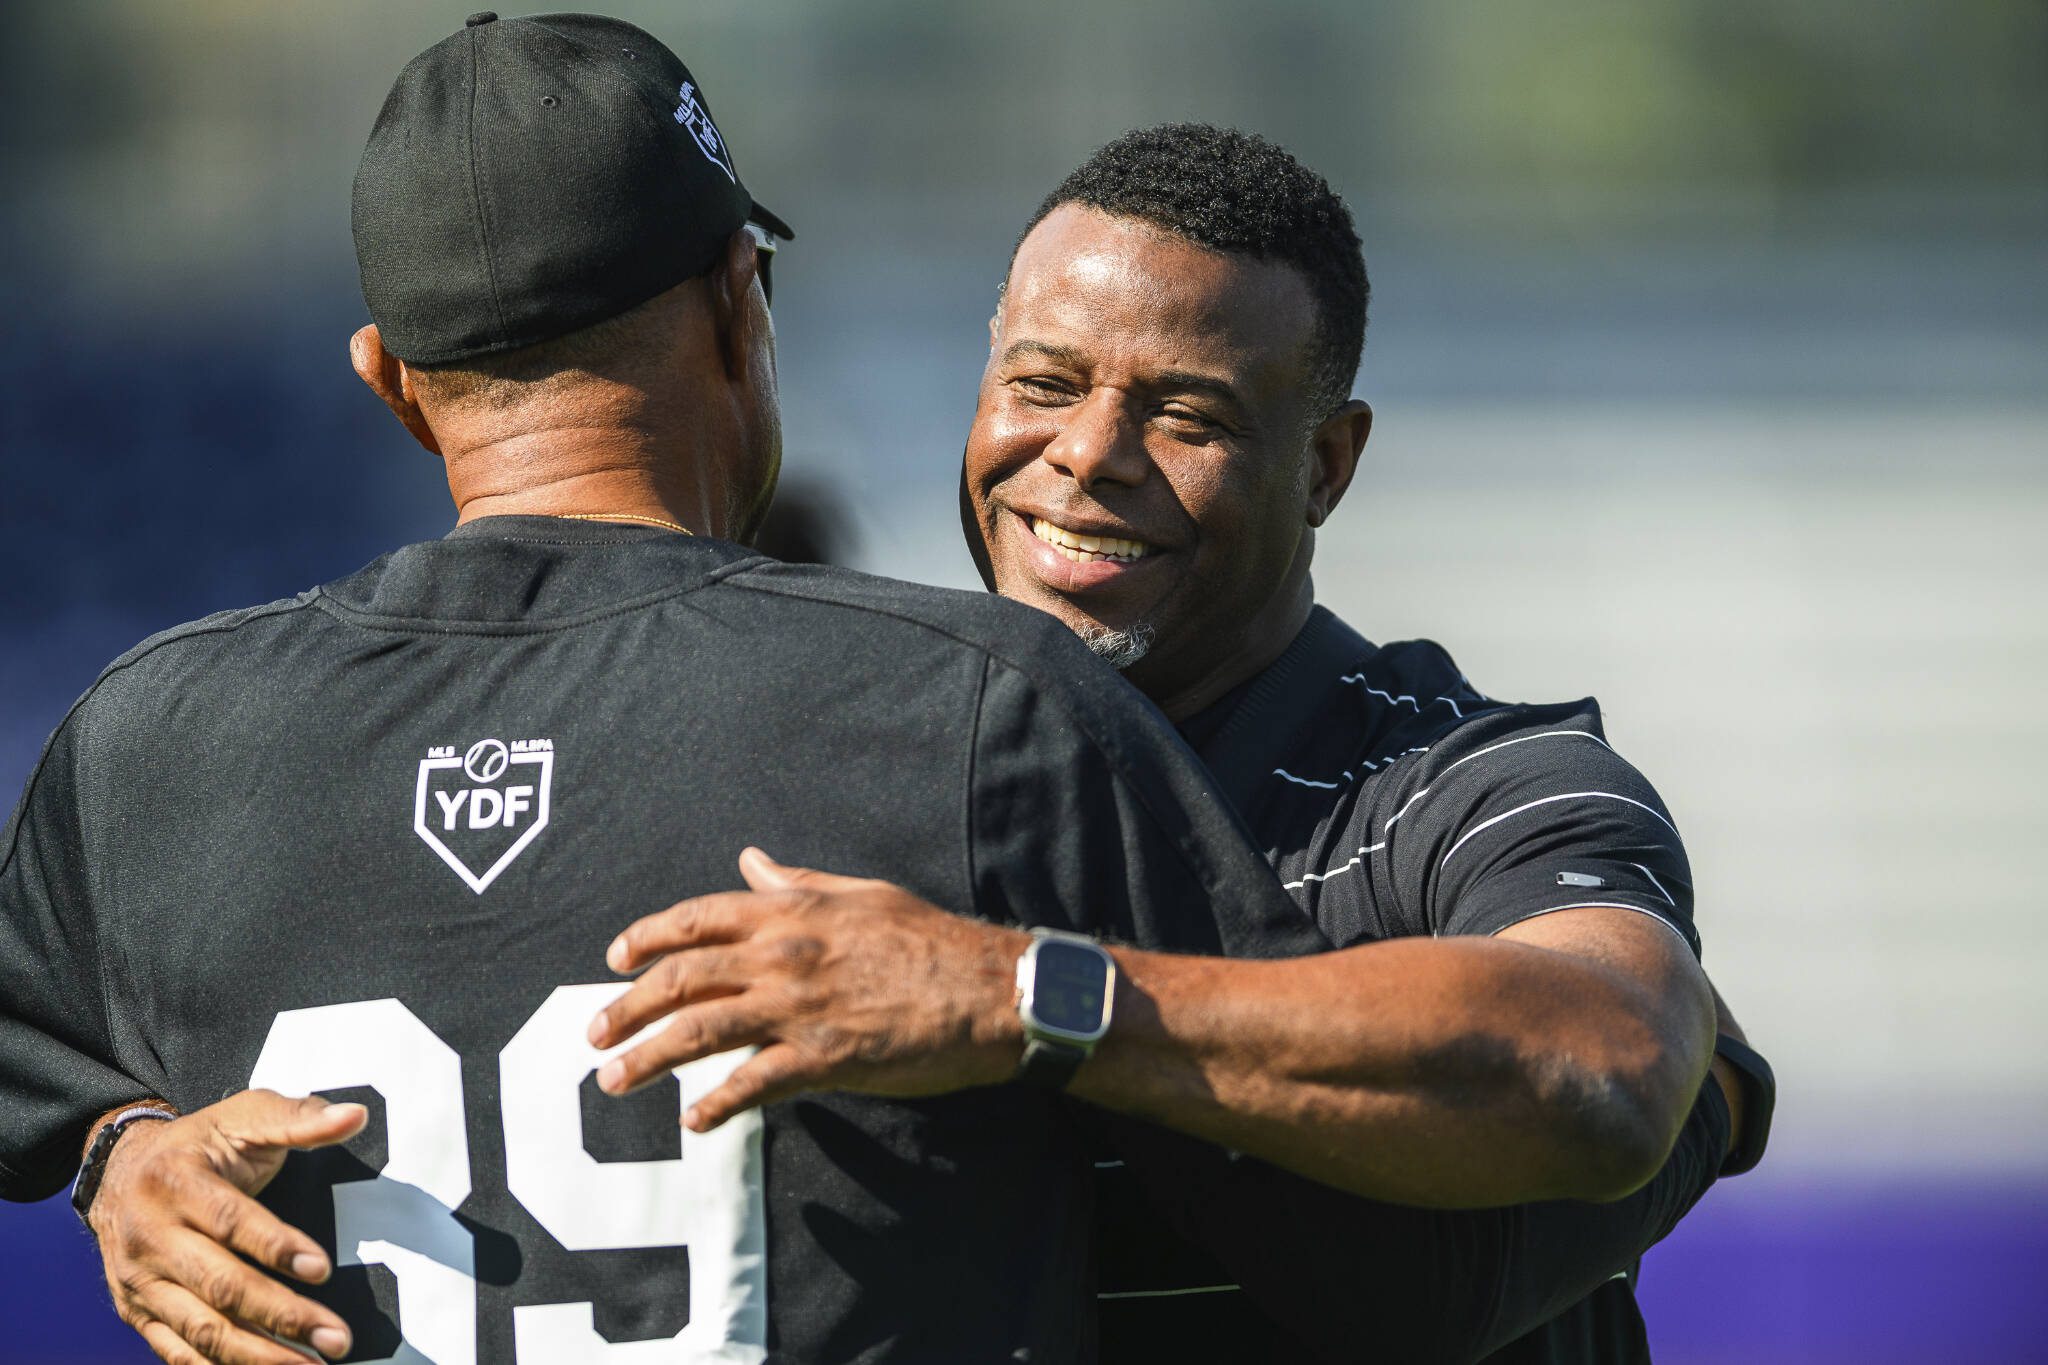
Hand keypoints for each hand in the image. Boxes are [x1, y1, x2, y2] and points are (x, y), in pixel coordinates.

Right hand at [89, 1091, 367, 1364]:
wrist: (117, 1172)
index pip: (230, 1222)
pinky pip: (176, 1350)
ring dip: (259, 1356)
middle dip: (282, 1316)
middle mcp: (151, 1236)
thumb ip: (298, 1118)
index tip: (321, 1268)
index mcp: (176, 1183)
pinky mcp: (136, 1311)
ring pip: (200, 1329)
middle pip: (220, 1286)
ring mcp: (140, 1280)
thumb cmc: (198, 1145)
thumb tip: (354, 1116)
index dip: (277, 1246)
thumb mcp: (242, 1117)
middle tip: (337, 1338)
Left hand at [589, 847, 1030, 1129]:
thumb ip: (798, 880)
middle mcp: (784, 956)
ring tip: (615, 1079)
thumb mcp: (862, 893)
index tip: (615, 959)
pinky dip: (717, 1104)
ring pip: (700, 1031)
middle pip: (682, 978)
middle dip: (627, 1007)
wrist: (990, 990)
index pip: (698, 919)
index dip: (647, 938)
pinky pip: (753, 1084)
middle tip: (593, 1034)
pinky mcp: (823, 1058)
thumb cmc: (932, 939)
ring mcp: (800, 1009)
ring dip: (649, 1058)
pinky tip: (693, 1120)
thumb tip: (750, 860)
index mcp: (792, 912)